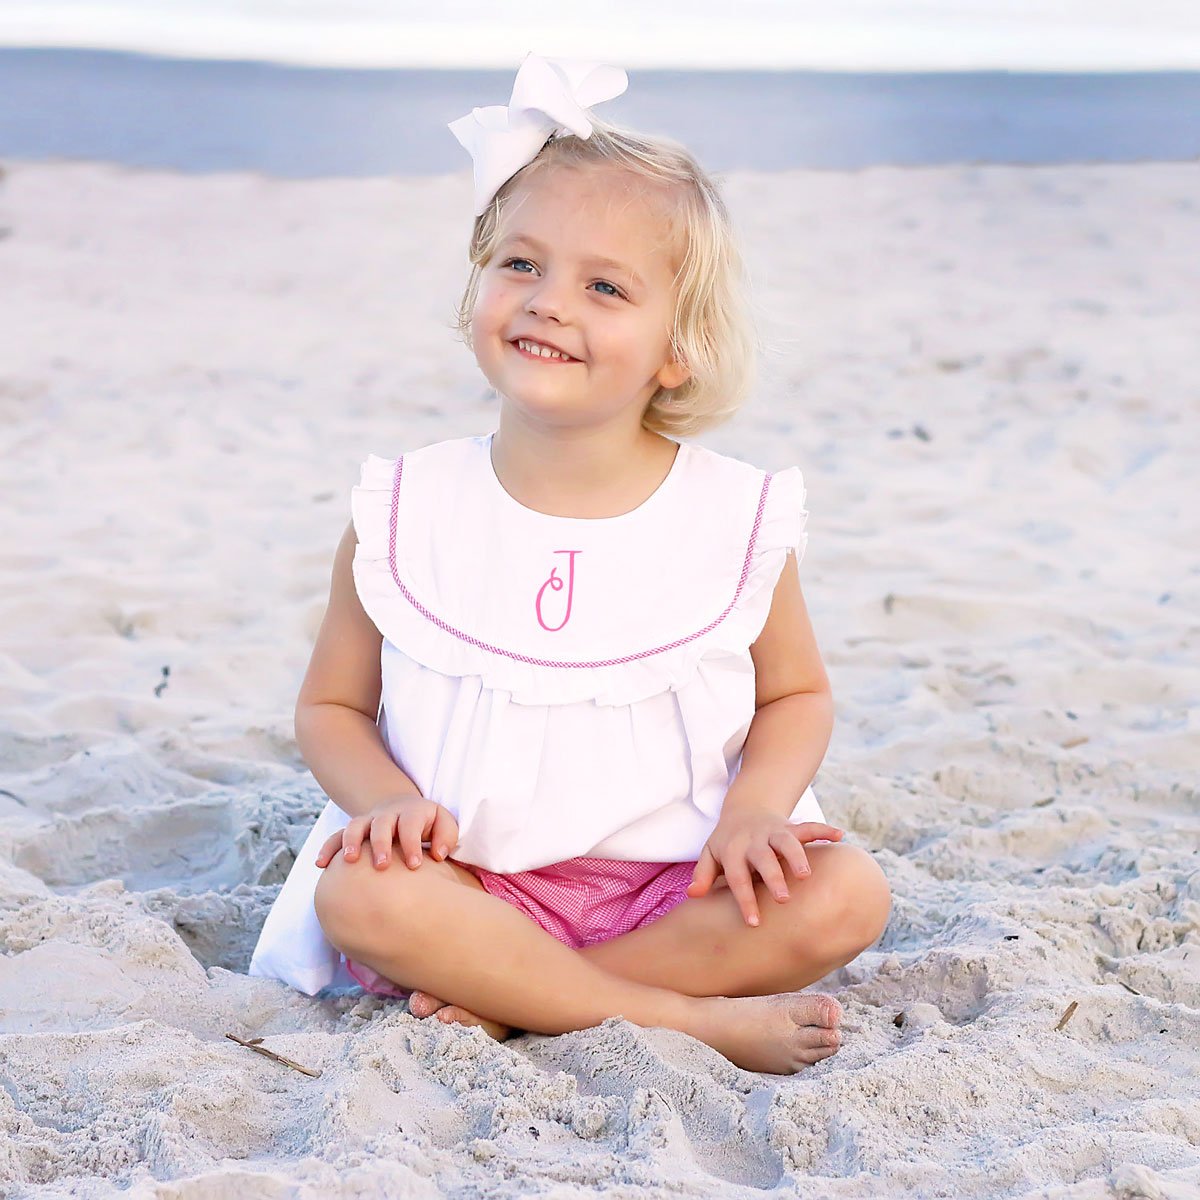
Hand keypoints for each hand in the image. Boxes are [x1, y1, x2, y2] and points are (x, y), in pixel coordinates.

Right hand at [314, 795, 458, 871]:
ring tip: (350, 861)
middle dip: (380, 844)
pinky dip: (328, 847)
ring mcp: (368, 822)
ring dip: (351, 842)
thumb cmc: (427, 824)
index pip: (410, 825)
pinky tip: (320, 864)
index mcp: (411, 813)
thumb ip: (446, 836)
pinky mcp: (354, 831)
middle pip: (381, 825)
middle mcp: (387, 816)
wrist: (401, 808)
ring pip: (355, 826)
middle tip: (382, 866)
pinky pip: (336, 836)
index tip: (414, 865)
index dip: (411, 844)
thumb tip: (438, 854)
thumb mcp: (443, 823)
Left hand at [686, 811, 843, 927]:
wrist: (744, 810)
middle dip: (773, 877)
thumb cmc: (727, 843)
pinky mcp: (790, 826)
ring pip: (786, 841)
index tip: (754, 922)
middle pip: (763, 858)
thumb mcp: (710, 855)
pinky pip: (808, 826)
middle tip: (783, 899)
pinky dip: (823, 829)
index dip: (745, 899)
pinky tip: (840, 837)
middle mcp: (754, 840)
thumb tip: (693, 895)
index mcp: (733, 850)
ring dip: (797, 855)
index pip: (737, 876)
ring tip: (806, 874)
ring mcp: (773, 832)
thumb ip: (703, 875)